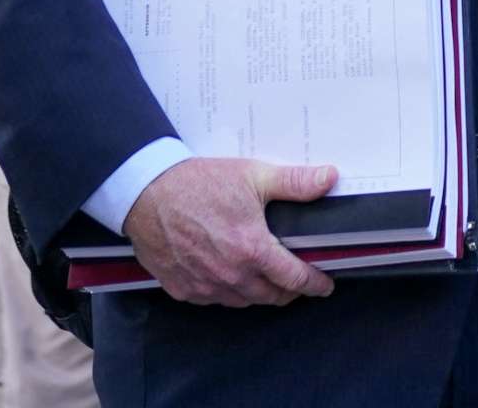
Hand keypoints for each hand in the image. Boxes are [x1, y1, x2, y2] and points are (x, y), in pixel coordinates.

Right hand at [123, 157, 338, 307]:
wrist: (146, 194)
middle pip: (270, 296)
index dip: (314, 284)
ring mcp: (203, 285)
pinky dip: (229, 294)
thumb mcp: (254, 175)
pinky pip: (214, 300)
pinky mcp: (181, 288)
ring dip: (260, 294)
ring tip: (270, 281)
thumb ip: (295, 182)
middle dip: (289, 291)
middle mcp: (229, 276)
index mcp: (252, 251)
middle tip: (298, 281)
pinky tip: (233, 279)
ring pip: (243, 301)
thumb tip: (330, 178)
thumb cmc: (201, 184)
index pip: (294, 279)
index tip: (325, 286)